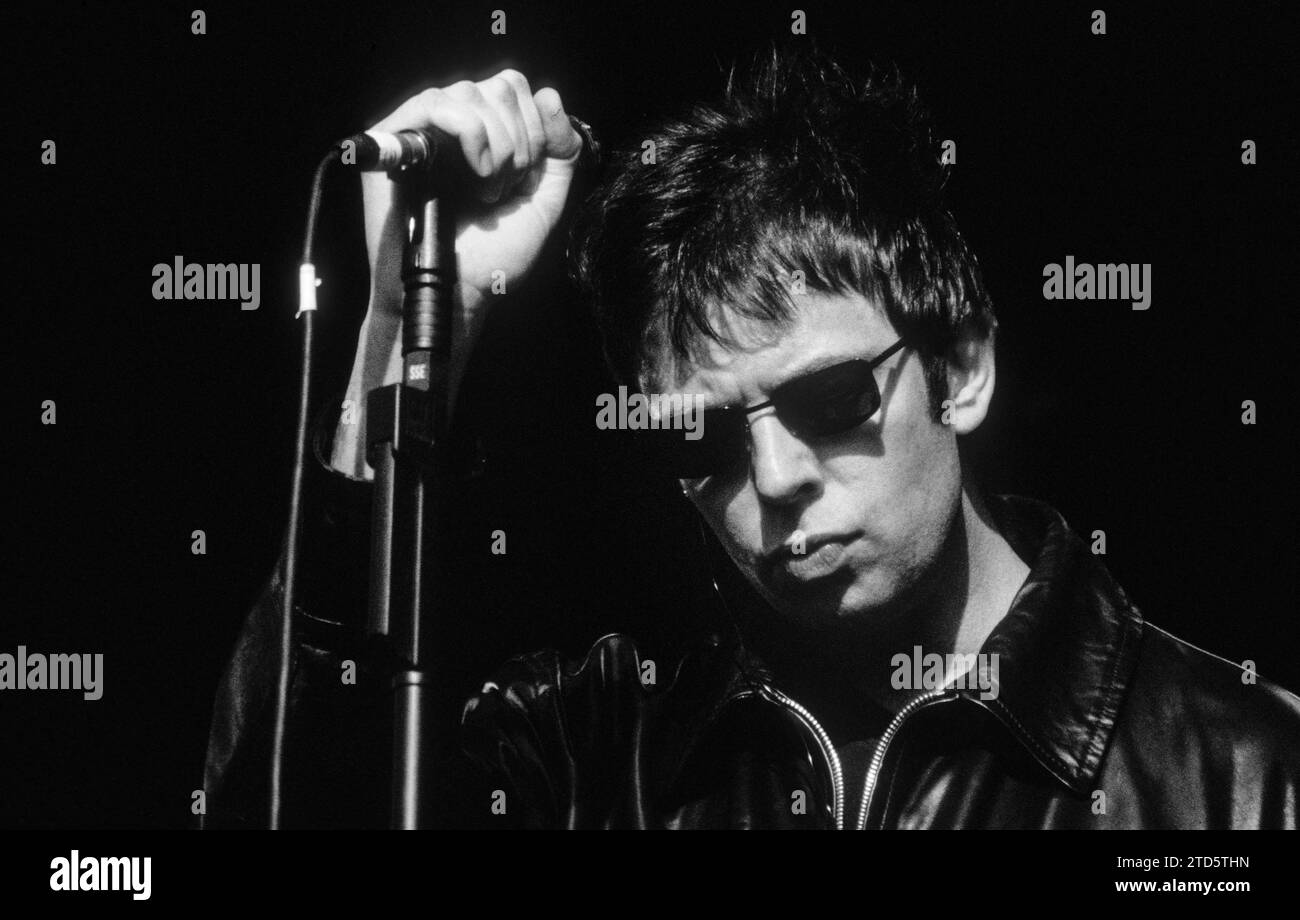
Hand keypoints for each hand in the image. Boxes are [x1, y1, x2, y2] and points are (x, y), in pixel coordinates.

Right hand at [333, 70, 582, 478]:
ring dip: (496, 146)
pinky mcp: (391, 139)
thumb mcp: (543, 202)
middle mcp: (453, 126)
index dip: (536, 126)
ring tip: (485, 190)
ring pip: (472, 92)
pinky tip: (474, 177)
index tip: (527, 176)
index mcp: (487, 133)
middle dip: (520, 140)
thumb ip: (560, 151)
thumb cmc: (493, 257)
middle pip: (500, 84)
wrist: (457, 292)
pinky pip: (436, 102)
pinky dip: (470, 135)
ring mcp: (422, 129)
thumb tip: (549, 94)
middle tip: (504, 189)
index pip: (517, 88)